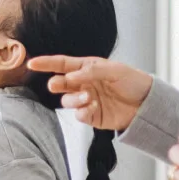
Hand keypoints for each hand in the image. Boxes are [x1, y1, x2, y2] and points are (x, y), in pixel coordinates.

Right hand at [26, 56, 153, 131]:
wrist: (147, 104)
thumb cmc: (133, 81)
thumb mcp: (115, 70)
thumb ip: (92, 71)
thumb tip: (70, 76)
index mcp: (87, 68)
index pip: (62, 64)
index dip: (46, 63)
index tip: (31, 63)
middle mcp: (84, 84)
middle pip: (61, 83)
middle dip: (56, 84)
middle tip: (56, 85)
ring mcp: (87, 100)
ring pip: (67, 100)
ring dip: (73, 99)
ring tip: (87, 97)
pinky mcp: (92, 116)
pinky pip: (79, 115)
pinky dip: (82, 111)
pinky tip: (93, 107)